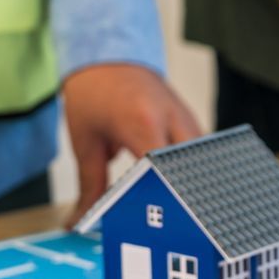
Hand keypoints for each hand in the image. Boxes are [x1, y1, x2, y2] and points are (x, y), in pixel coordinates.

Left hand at [62, 63, 202, 221]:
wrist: (107, 54)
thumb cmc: (93, 93)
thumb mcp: (85, 142)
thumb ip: (90, 186)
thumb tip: (79, 221)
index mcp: (142, 122)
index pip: (162, 171)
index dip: (160, 201)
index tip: (151, 223)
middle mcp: (171, 119)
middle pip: (189, 171)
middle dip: (181, 199)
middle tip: (171, 225)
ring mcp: (185, 118)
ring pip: (199, 163)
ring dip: (188, 185)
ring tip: (181, 211)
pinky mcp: (190, 120)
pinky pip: (198, 153)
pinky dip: (189, 171)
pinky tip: (181, 189)